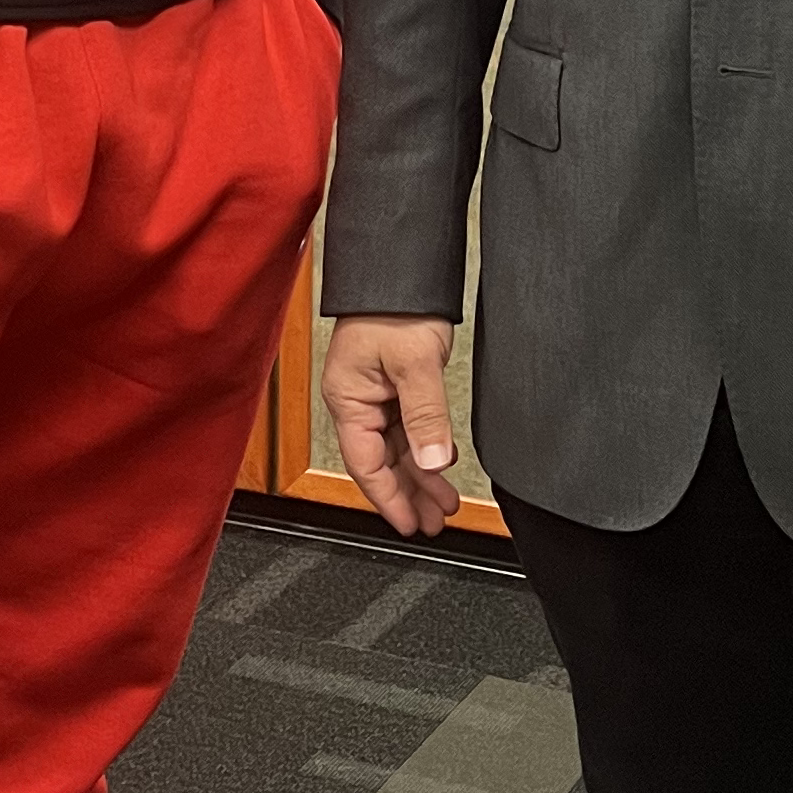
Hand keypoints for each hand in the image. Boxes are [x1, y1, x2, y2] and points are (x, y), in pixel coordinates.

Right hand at [322, 316, 463, 536]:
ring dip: (420, 475)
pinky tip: (441, 464)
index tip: (410, 523)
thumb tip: (433, 461)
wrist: (400, 268)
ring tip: (444, 503)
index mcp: (348, 399)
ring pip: (396, 448)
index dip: (390, 498)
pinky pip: (405, 428)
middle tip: (435, 522)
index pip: (366, 464)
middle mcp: (356, 401)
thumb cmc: (394, 305)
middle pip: (381, 462)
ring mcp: (374, 393)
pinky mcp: (392, 384)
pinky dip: (424, 449)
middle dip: (409, 494)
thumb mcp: (414, 362)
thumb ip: (426, 415)